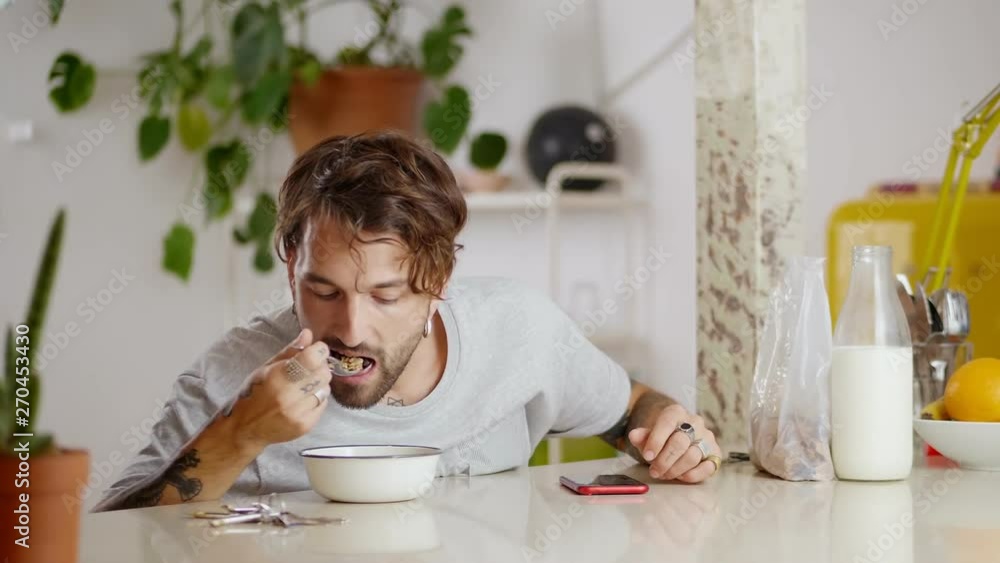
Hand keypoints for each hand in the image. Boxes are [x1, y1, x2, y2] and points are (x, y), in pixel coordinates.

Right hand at [227, 328, 331, 450]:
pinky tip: (303, 400)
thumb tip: (308, 334)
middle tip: (310, 369)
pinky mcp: (305, 425)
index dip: (319, 350)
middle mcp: (288, 396)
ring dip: (319, 385)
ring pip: (325, 389)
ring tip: (304, 386)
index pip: (312, 358)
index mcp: (277, 377)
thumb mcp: (266, 368)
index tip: (317, 350)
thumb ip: (290, 351)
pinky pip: (323, 405)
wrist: (245, 429)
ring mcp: (297, 413)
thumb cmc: (253, 394)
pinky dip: (317, 400)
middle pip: (323, 373)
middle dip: (320, 367)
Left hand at [627, 404, 719, 482]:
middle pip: (679, 443)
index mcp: (676, 413)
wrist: (678, 439)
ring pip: (692, 456)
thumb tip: (634, 435)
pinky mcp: (715, 453)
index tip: (647, 456)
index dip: (656, 441)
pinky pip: (707, 467)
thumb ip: (642, 436)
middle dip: (664, 460)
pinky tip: (680, 477)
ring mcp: (707, 437)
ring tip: (664, 474)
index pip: (667, 423)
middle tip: (654, 471)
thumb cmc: (662, 438)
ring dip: (675, 470)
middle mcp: (695, 422)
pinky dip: (692, 475)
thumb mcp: (648, 436)